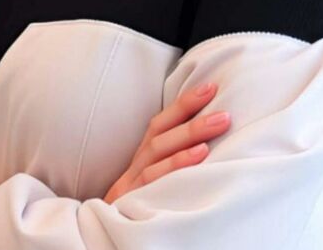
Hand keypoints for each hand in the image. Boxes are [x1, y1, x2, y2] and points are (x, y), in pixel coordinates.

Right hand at [102, 82, 229, 203]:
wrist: (100, 237)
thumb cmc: (135, 210)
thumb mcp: (149, 184)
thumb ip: (167, 163)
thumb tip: (204, 145)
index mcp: (139, 159)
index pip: (160, 124)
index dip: (183, 104)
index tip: (210, 87)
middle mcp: (134, 166)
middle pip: (160, 133)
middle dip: (191, 114)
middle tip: (221, 101)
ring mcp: (132, 184)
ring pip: (159, 151)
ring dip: (191, 133)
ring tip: (219, 122)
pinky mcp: (132, 201)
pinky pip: (155, 179)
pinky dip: (179, 164)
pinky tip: (201, 156)